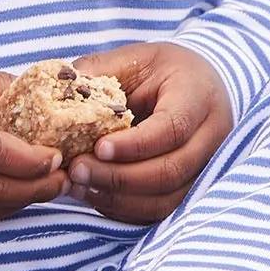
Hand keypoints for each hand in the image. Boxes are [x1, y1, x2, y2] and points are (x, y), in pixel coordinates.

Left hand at [66, 41, 234, 222]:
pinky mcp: (191, 189)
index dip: (135, 144)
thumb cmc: (163, 72)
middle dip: (118, 177)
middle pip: (170, 170)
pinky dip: (123, 209)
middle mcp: (211, 136)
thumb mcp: (136, 59)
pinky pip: (158, 211)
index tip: (98, 147)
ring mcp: (205, 167)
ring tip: (78, 186)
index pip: (173, 128)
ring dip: (117, 198)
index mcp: (198, 96)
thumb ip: (100, 71)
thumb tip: (58, 84)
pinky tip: (93, 195)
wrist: (200, 86)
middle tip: (77, 170)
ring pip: (165, 199)